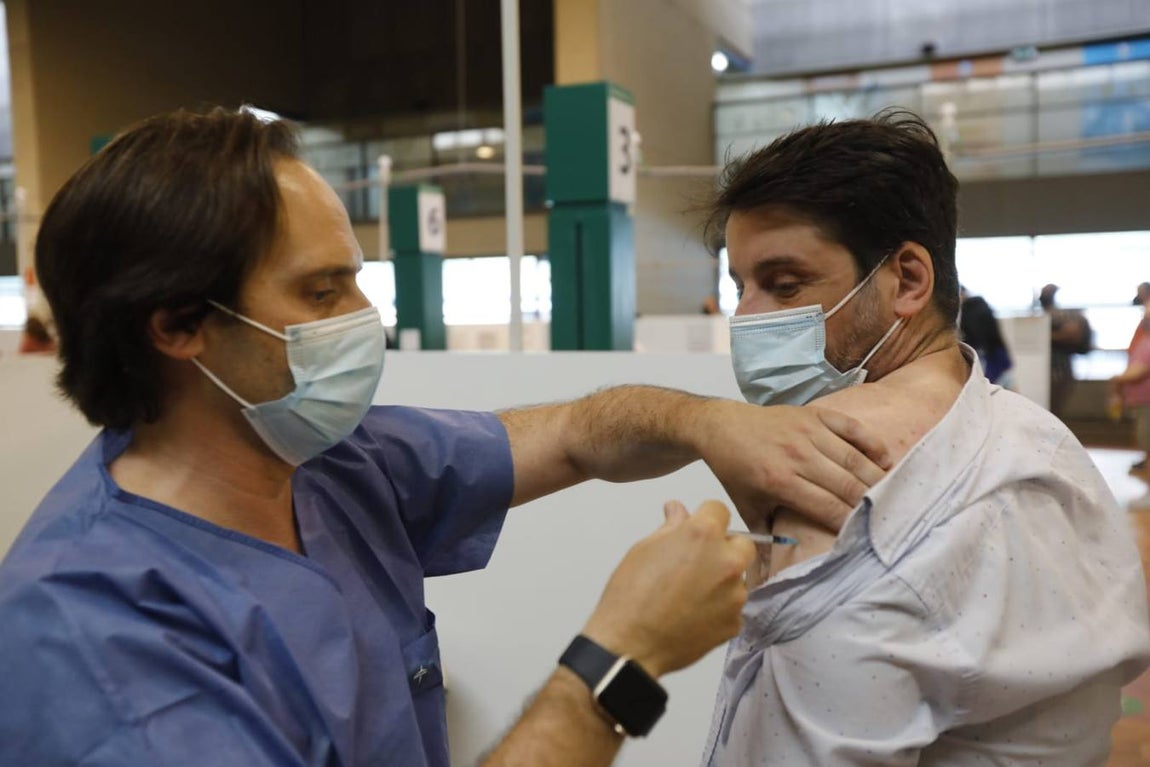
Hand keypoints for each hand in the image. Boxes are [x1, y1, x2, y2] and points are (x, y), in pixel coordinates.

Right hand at [581, 500, 755, 677]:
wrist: (630, 645)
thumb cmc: (630, 594)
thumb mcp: (644, 549)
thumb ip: (670, 527)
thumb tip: (678, 511)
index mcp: (703, 535)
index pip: (719, 509)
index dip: (705, 517)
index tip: (695, 527)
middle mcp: (727, 561)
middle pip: (742, 543)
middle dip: (724, 547)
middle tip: (696, 561)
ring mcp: (735, 595)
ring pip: (737, 577)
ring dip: (721, 580)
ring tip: (689, 594)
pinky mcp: (734, 622)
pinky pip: (732, 606)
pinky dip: (718, 607)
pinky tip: (692, 614)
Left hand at [691, 400, 890, 531]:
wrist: (722, 427)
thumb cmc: (735, 470)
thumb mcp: (746, 507)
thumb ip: (764, 538)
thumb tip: (773, 575)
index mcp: (779, 480)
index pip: (827, 506)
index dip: (850, 523)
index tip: (868, 537)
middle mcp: (797, 454)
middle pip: (847, 484)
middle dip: (870, 504)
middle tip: (890, 519)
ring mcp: (808, 431)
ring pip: (854, 458)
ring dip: (877, 478)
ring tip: (895, 495)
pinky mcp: (815, 414)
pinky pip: (852, 428)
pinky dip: (872, 443)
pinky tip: (886, 461)